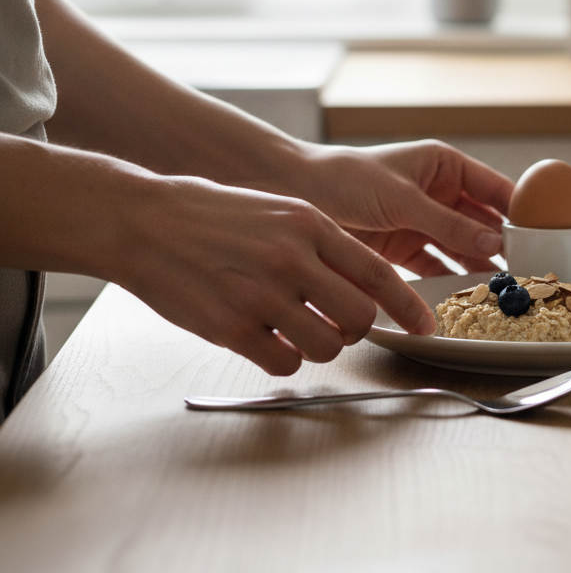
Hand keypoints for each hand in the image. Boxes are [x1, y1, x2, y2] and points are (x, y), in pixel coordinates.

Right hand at [116, 175, 435, 375]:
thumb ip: (322, 243)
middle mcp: (292, 259)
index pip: (378, 274)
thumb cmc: (212, 214)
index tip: (424, 325)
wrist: (143, 221)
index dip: (408, 306)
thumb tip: (364, 284)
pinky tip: (266, 338)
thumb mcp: (280, 210)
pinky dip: (283, 358)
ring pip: (326, 346)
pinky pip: (283, 362)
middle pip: (360, 317)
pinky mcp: (231, 326)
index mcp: (309, 225)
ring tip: (296, 330)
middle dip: (359, 330)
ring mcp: (261, 295)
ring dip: (320, 346)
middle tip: (340, 326)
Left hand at [288, 140, 514, 276]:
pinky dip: (450, 283)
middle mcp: (440, 194)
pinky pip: (437, 268)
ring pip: (464, 250)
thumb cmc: (344, 178)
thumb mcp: (401, 198)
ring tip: (503, 292)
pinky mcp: (404, 250)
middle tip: (529, 273)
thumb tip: (495, 243)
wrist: (293, 194)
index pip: (496, 190)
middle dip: (506, 248)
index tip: (545, 235)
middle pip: (485, 224)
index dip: (522, 211)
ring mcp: (424, 224)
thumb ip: (447, 224)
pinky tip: (466, 298)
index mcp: (445, 166)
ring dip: (481, 269)